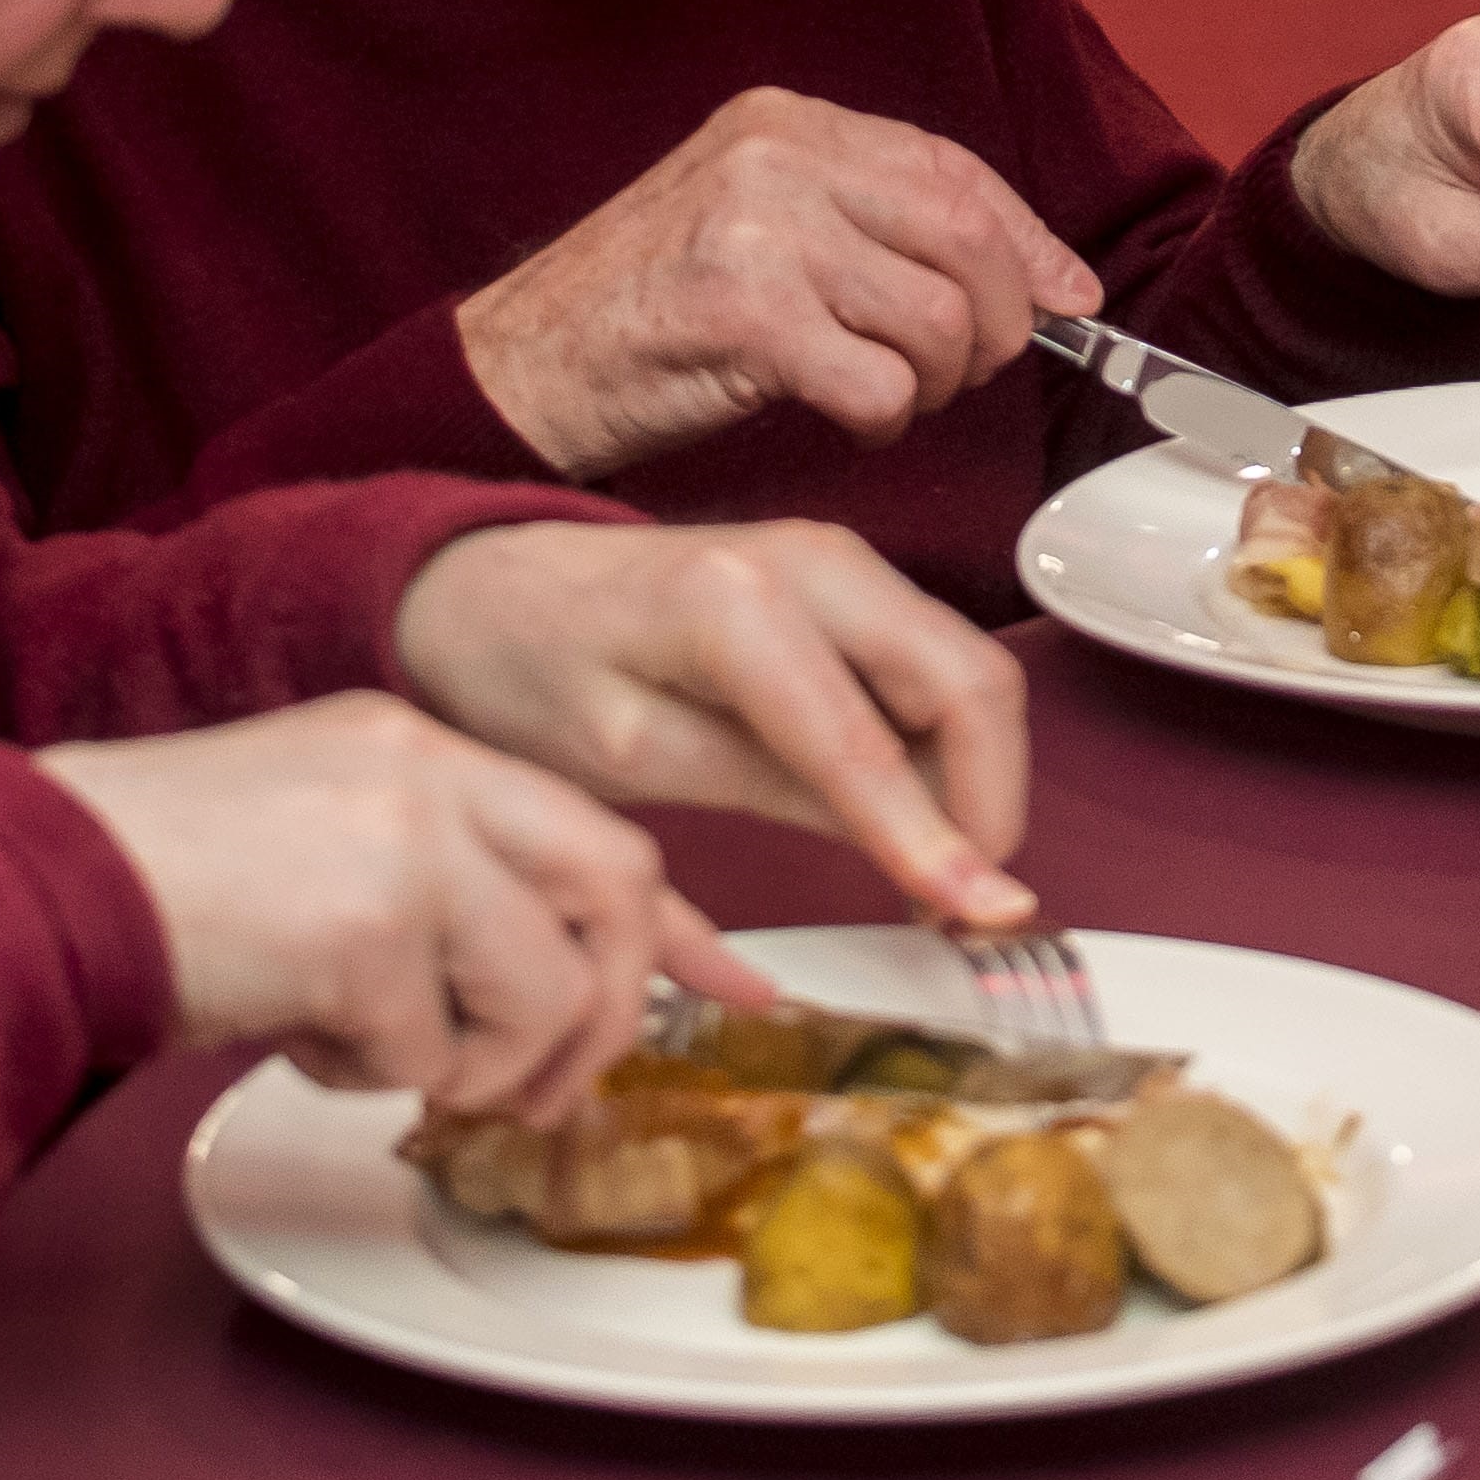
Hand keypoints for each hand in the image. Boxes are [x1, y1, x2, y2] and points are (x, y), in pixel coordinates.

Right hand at [34, 693, 774, 1122]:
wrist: (38, 886)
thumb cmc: (165, 882)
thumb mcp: (330, 853)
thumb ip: (446, 893)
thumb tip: (558, 999)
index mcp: (423, 745)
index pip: (598, 831)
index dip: (682, 929)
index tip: (740, 992)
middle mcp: (431, 772)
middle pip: (619, 888)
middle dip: (610, 1012)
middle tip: (546, 1089)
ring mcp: (405, 841)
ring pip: (544, 988)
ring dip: (487, 1063)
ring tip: (393, 1062)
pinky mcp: (366, 926)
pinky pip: (431, 1048)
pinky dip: (378, 1076)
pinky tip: (302, 1039)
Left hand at [392, 517, 1038, 928]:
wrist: (487, 585)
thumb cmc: (533, 670)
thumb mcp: (635, 756)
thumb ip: (777, 794)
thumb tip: (913, 860)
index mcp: (739, 606)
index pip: (873, 744)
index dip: (940, 842)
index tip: (983, 920)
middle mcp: (814, 559)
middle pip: (970, 682)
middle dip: (992, 804)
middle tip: (969, 910)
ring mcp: (840, 559)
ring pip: (973, 670)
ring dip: (981, 777)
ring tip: (944, 879)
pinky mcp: (849, 580)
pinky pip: (939, 663)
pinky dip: (953, 746)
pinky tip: (917, 820)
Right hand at [458, 86, 1102, 478]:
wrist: (515, 371)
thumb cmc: (643, 313)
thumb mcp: (759, 227)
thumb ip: (880, 228)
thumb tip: (1050, 281)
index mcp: (784, 120)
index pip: (953, 168)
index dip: (1028, 242)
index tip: (1069, 300)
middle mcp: (775, 156)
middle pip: (965, 241)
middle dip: (995, 326)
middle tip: (960, 373)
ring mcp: (758, 229)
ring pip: (938, 319)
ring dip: (934, 382)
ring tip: (885, 395)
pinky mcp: (745, 315)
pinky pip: (882, 384)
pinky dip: (884, 420)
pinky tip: (846, 419)